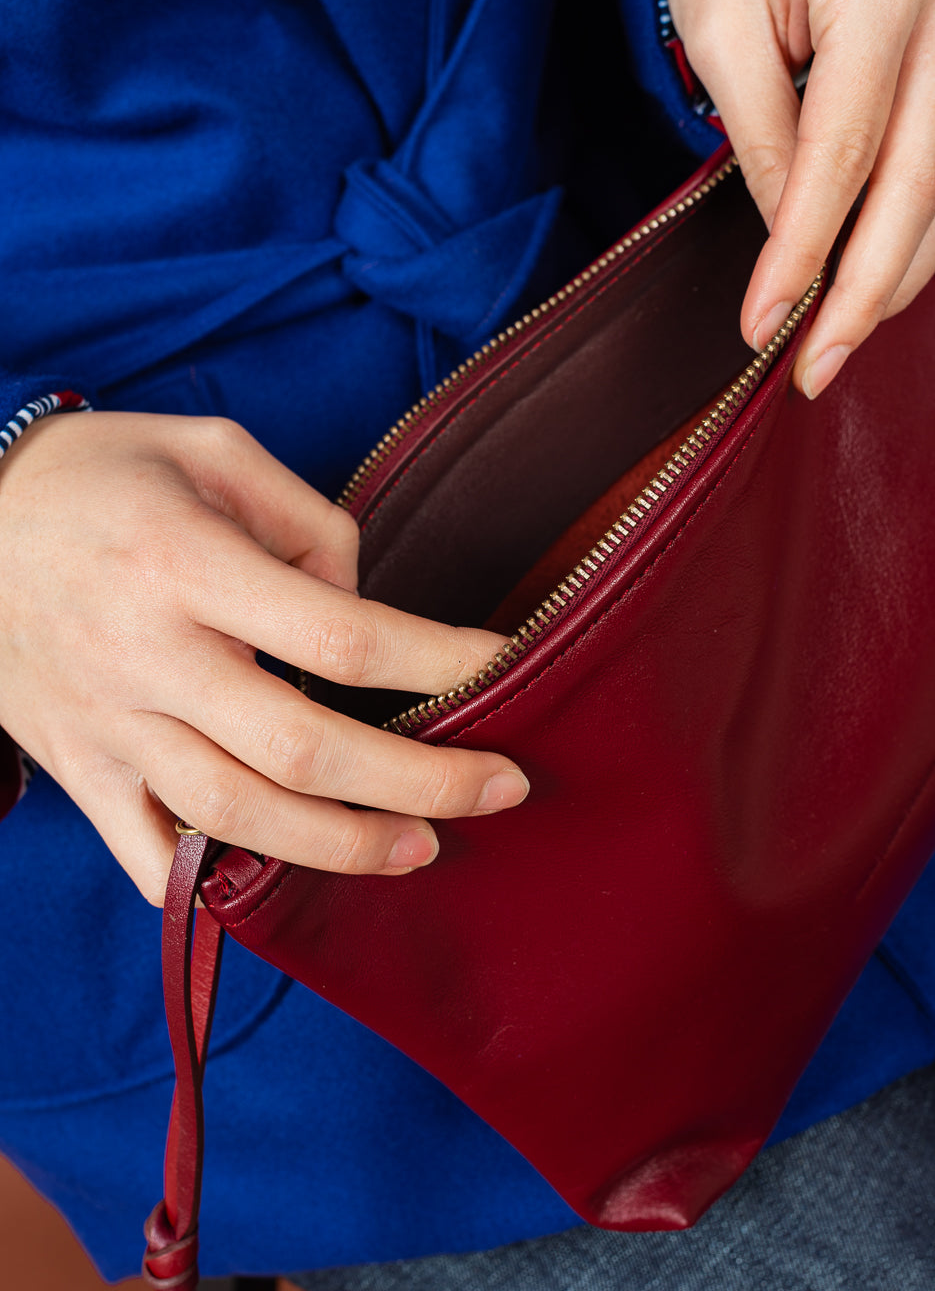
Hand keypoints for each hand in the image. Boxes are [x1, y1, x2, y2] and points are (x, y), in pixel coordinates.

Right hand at [0, 412, 526, 903]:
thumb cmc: (102, 475)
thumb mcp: (212, 449)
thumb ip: (306, 521)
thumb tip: (360, 604)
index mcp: (186, 565)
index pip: (342, 637)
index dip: (440, 660)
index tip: (503, 663)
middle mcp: (148, 656)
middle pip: (303, 749)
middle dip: (420, 780)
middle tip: (501, 788)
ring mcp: (109, 725)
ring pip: (236, 818)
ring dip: (341, 847)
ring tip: (420, 848)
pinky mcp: (80, 766)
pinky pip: (146, 853)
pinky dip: (215, 883)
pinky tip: (283, 883)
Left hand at [667, 0, 934, 395]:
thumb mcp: (720, 24)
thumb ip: (763, 136)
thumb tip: (795, 243)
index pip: (844, 148)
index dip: (805, 250)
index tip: (767, 325)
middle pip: (920, 180)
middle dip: (866, 289)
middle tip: (818, 366)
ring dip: (898, 274)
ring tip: (838, 341)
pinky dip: (915, 233)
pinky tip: (878, 282)